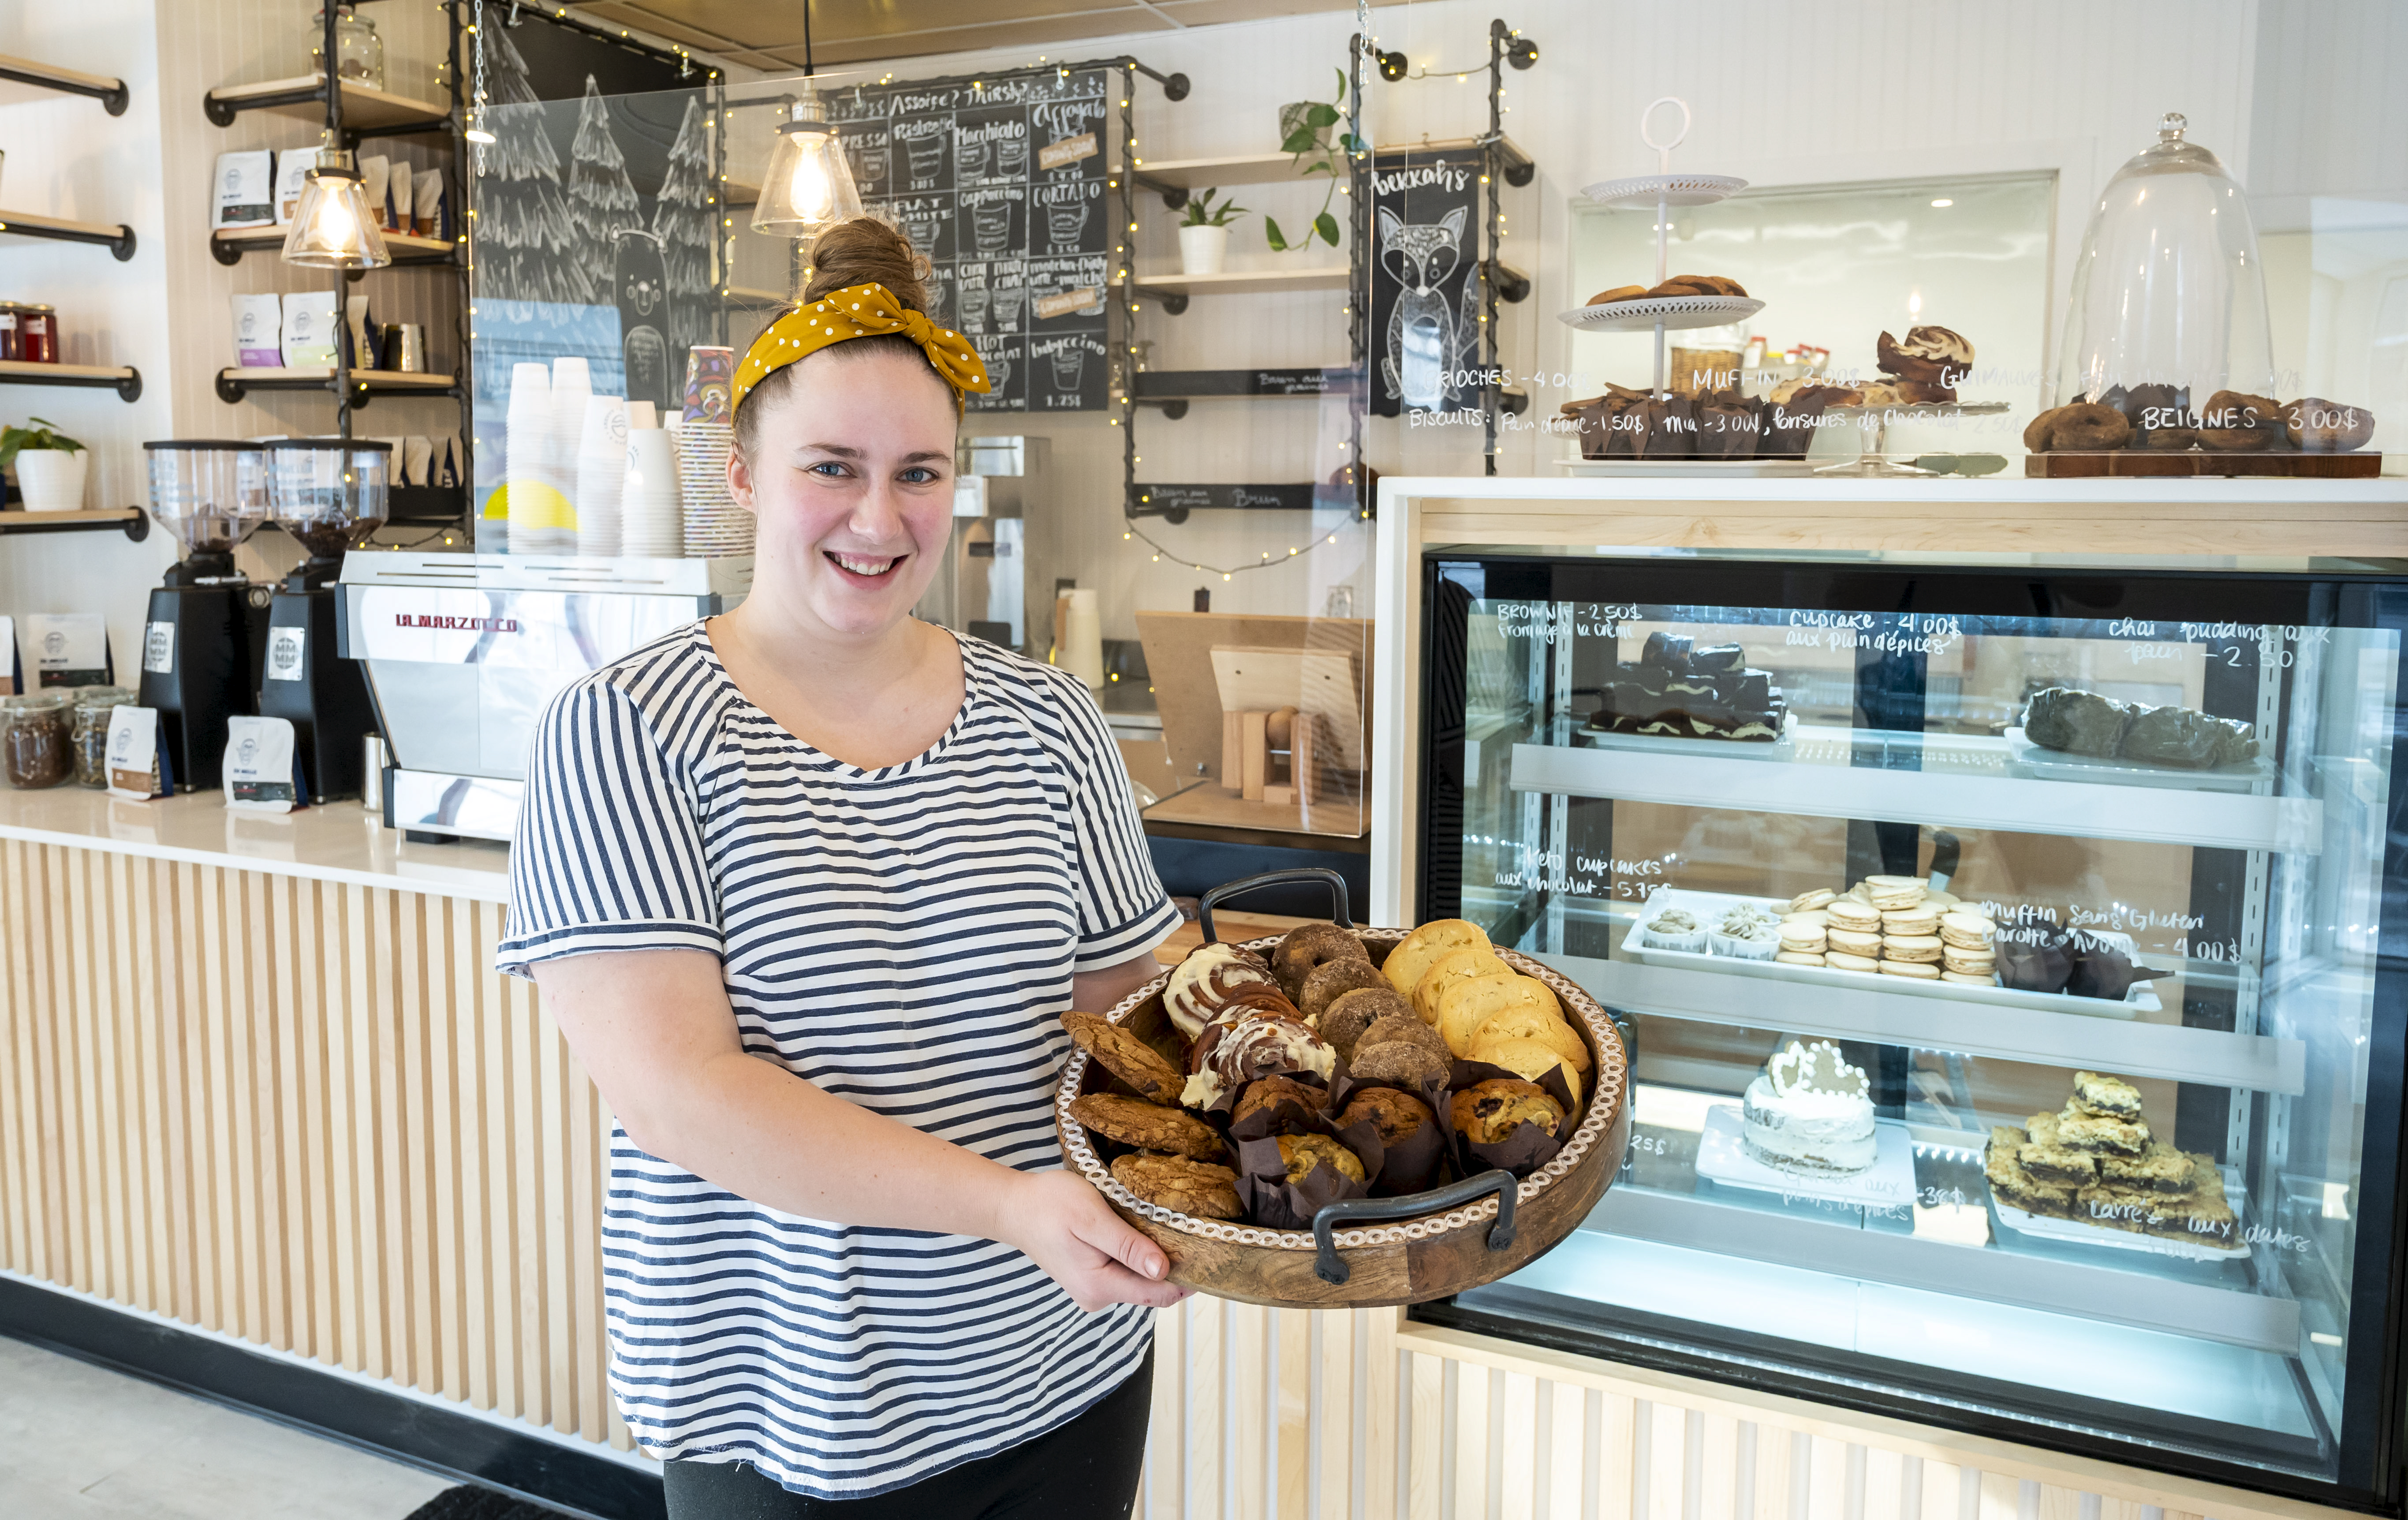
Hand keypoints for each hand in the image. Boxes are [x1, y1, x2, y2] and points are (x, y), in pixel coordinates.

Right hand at [1000, 1170, 1193, 1312]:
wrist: (1014, 1206)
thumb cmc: (1049, 1205)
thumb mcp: (1092, 1219)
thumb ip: (1127, 1247)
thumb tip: (1162, 1270)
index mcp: (1100, 1286)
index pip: (1158, 1294)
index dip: (1188, 1278)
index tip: (1208, 1253)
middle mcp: (1097, 1297)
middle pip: (1152, 1289)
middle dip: (1172, 1265)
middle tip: (1189, 1230)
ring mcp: (1093, 1290)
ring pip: (1139, 1280)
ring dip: (1153, 1259)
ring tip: (1164, 1227)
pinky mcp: (1090, 1278)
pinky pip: (1125, 1273)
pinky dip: (1137, 1256)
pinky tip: (1139, 1233)